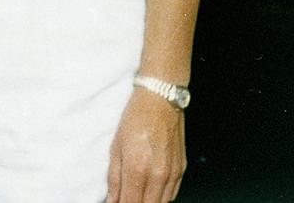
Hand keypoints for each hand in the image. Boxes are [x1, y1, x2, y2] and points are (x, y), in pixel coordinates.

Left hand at [106, 84, 184, 202]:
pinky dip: (160, 197)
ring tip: (135, 194)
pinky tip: (150, 191)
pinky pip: (171, 194)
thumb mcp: (115, 147)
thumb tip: (112, 200)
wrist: (160, 101)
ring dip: (147, 202)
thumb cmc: (135, 119)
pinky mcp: (181, 170)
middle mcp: (158, 174)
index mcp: (137, 168)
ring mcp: (172, 174)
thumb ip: (114, 178)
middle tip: (125, 198)